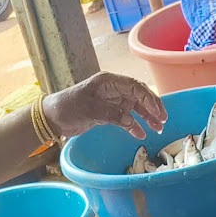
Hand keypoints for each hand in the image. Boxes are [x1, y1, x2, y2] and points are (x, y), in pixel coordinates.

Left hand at [42, 72, 167, 139]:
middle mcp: (112, 89)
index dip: (150, 99)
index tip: (159, 113)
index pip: (136, 87)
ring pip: (134, 108)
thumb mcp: (91, 110)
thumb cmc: (69, 107)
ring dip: (146, 118)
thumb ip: (113, 114)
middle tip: (163, 121)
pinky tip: (141, 134)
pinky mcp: (107, 113)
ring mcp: (111, 101)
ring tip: (158, 129)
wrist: (52, 117)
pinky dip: (134, 126)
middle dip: (152, 108)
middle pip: (139, 96)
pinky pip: (125, 118)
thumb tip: (132, 123)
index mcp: (109, 82)